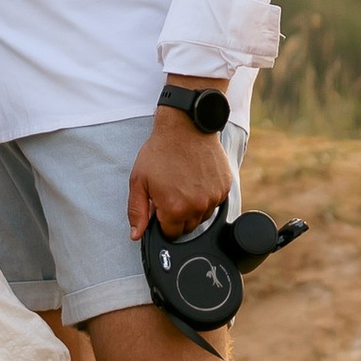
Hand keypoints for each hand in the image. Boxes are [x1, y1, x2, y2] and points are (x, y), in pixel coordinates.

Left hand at [127, 102, 233, 237]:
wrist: (185, 126)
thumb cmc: (161, 151)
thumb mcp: (138, 181)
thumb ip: (137, 211)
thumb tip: (136, 234)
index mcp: (175, 209)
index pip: (171, 234)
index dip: (163, 222)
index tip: (160, 208)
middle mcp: (197, 207)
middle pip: (188, 227)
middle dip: (178, 216)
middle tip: (170, 193)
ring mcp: (214, 197)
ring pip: (203, 215)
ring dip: (194, 207)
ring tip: (183, 184)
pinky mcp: (224, 187)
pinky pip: (215, 201)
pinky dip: (207, 195)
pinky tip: (196, 179)